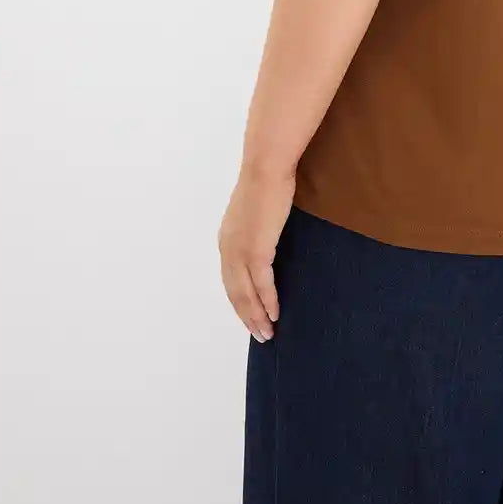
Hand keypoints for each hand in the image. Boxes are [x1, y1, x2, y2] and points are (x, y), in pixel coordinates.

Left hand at [218, 162, 295, 340]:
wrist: (266, 168)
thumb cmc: (267, 183)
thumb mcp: (257, 213)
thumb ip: (258, 230)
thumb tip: (268, 241)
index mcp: (227, 240)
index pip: (230, 280)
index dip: (240, 301)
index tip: (251, 317)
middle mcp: (228, 249)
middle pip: (235, 292)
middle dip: (247, 316)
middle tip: (260, 335)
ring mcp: (240, 250)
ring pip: (246, 293)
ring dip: (256, 316)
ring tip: (267, 333)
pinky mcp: (256, 250)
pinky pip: (262, 283)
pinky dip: (268, 301)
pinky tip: (275, 313)